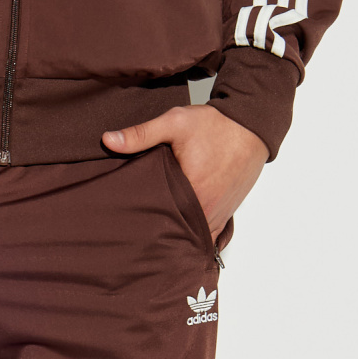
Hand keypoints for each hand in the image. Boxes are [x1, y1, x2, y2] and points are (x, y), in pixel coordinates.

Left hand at [102, 104, 266, 240]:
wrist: (250, 125)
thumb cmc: (215, 124)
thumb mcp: (174, 122)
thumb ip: (141, 134)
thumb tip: (107, 140)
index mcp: (192, 190)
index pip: (160, 217)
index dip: (143, 220)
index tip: (128, 220)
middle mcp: (207, 208)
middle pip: (176, 231)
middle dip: (158, 231)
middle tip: (137, 230)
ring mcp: (219, 213)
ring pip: (193, 236)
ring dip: (177, 234)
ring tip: (155, 235)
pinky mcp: (227, 212)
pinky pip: (209, 234)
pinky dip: (195, 234)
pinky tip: (180, 233)